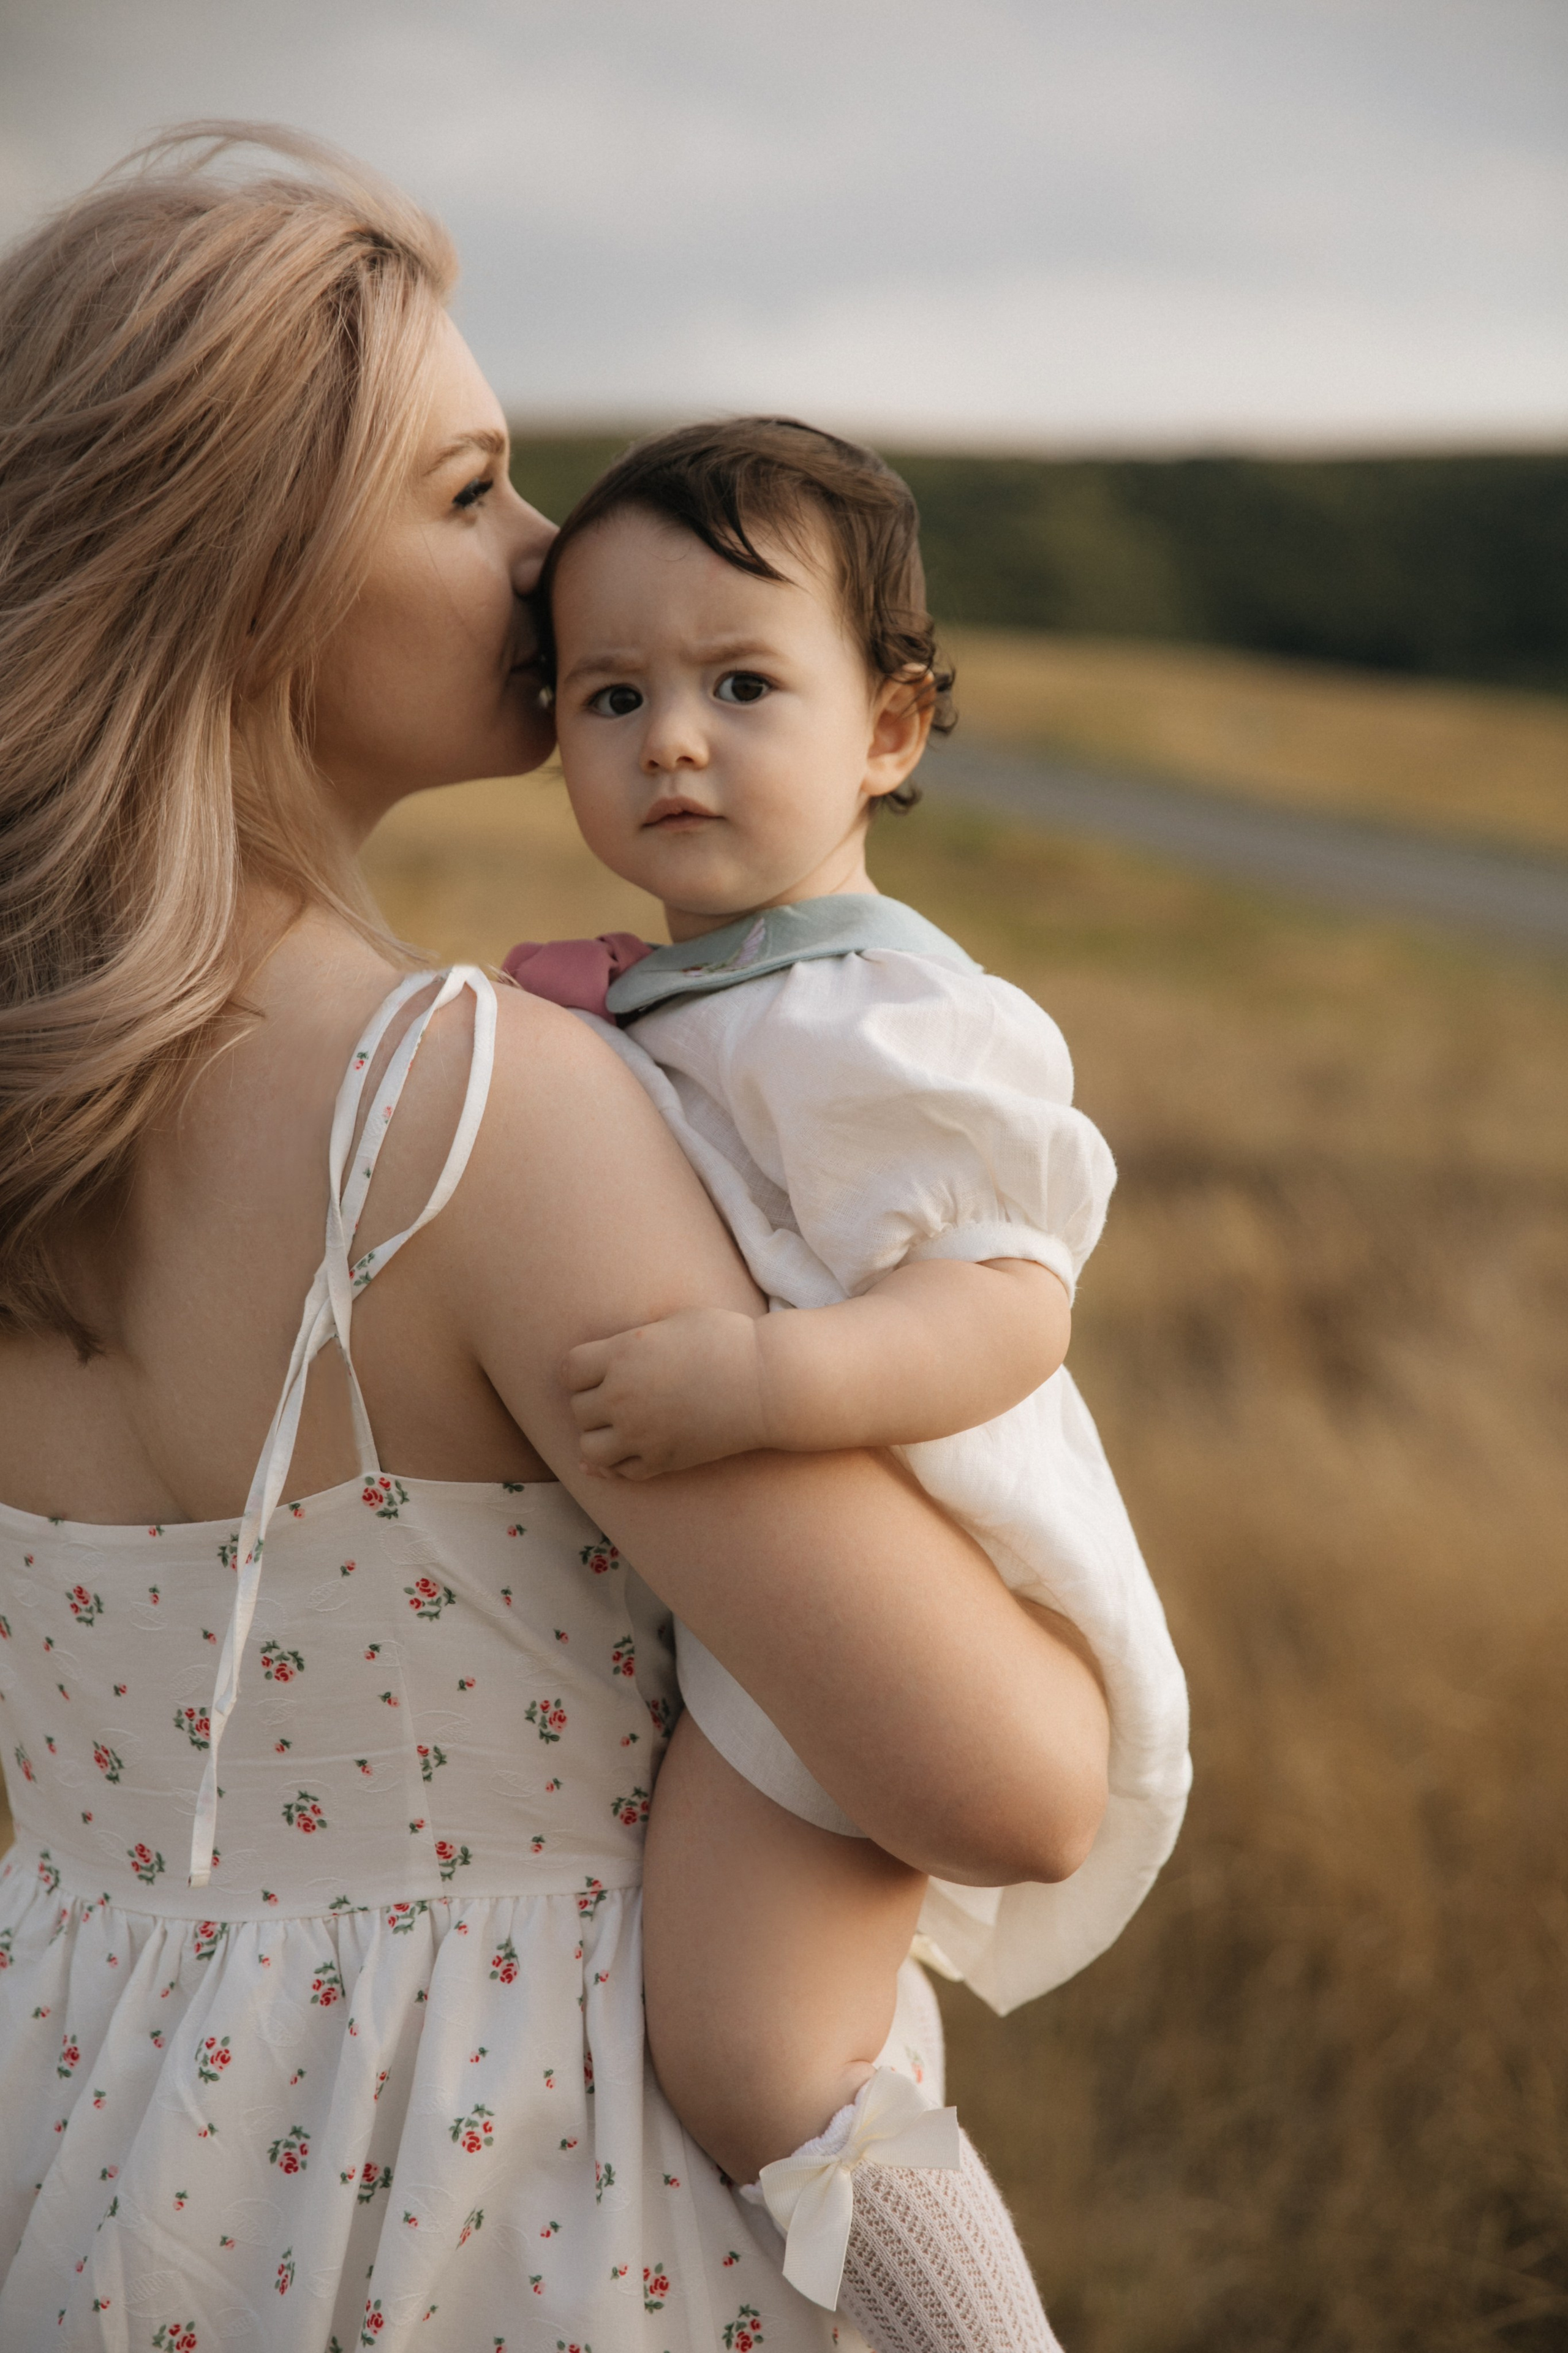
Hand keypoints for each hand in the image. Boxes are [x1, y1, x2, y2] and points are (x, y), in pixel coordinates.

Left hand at [562, 1307, 770, 1478]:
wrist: (769, 1382)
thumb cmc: (726, 1341)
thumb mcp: (672, 1323)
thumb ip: (633, 1340)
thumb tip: (609, 1355)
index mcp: (623, 1354)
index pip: (568, 1370)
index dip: (579, 1371)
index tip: (597, 1370)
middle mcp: (624, 1395)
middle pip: (578, 1410)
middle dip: (592, 1403)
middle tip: (616, 1397)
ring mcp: (642, 1432)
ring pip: (589, 1449)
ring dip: (598, 1439)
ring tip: (617, 1428)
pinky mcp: (663, 1460)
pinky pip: (622, 1473)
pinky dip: (618, 1466)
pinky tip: (627, 1454)